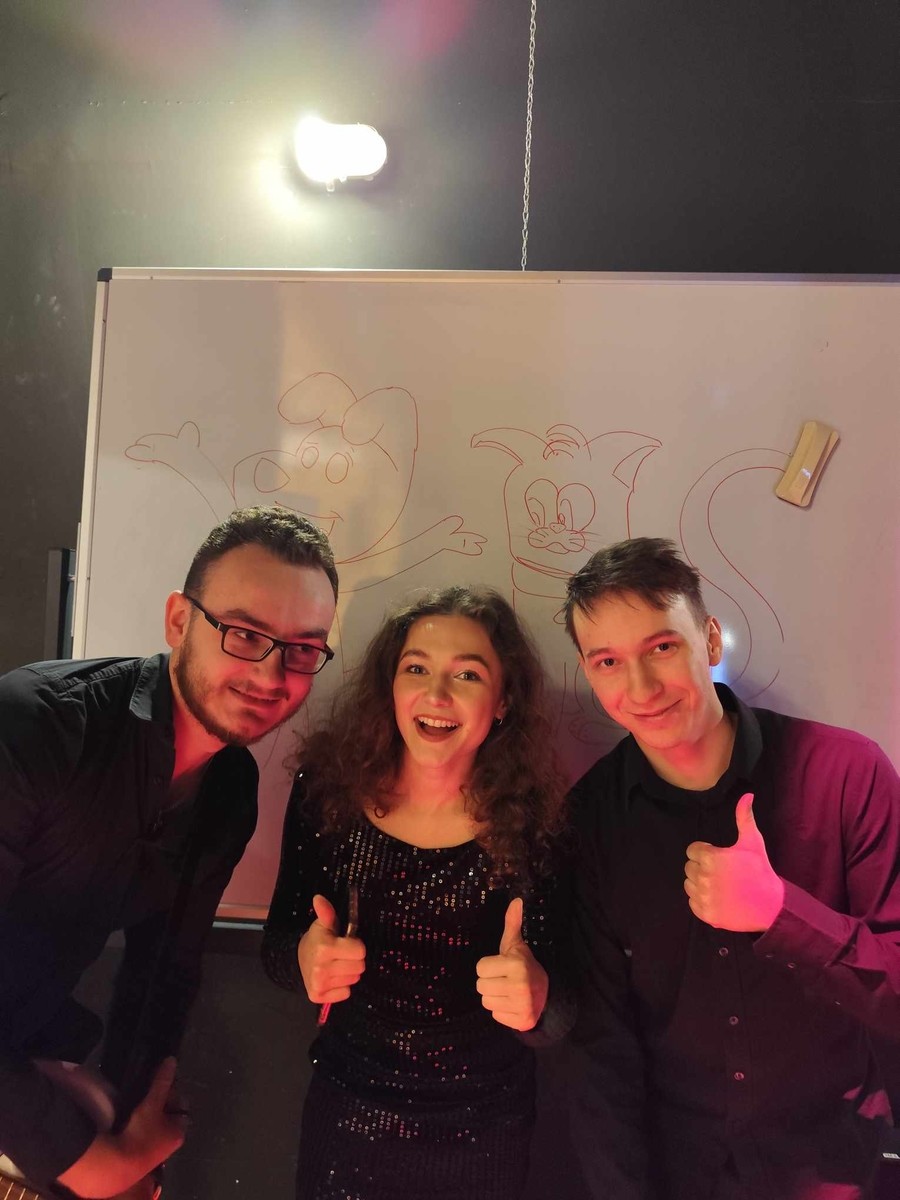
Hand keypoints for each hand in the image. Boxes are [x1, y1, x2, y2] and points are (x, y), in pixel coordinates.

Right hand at [58, 1058, 185, 1197]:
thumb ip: (162, 1082)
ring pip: (154, 1127)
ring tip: (137, 1104)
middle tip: (147, 1093)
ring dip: (147, 1116)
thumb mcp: (152, 1104)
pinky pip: (142, 1136)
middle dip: (159, 1104)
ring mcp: (155, 1154)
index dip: (172, 1092)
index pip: (180, 1105)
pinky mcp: (139, 1158)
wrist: (117, 1167)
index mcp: (179, 1132)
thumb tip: (172, 1060)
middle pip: (168, 1117)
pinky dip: (138, 1127)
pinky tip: (129, 1120)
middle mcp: (170, 1145)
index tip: (159, 1084)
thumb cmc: (141, 1133)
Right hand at [297, 894, 365, 1004]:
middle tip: (342, 955)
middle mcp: (321, 969)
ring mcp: (319, 985)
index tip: (346, 942)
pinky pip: (346, 993)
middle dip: (354, 959)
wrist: (298, 960)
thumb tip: (319, 898)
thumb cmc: (317, 939)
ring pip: (354, 980)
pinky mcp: (318, 998)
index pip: (360, 951)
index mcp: (325, 949)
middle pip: (360, 967)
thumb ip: (326, 912)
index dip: (356, 945)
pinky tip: (333, 978)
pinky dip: (342, 986)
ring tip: (336, 965)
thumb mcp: (323, 924)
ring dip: (348, 972)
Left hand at [476, 898, 548, 1031]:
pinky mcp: (522, 1021)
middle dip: (490, 982)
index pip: (480, 968)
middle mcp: (519, 985)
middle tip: (505, 979)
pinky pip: (495, 1015)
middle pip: (480, 986)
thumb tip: (516, 900)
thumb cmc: (525, 965)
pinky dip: (502, 1011)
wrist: (548, 993)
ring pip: (486, 1002)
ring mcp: (522, 1005)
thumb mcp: (517, 944)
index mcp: (516, 964)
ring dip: (495, 997)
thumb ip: (512, 923)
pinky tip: (513, 1003)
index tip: (503, 966)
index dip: (489, 966)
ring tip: (508, 991)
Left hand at [684, 793, 784, 931]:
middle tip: (722, 872)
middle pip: (689, 867)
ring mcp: (704, 897)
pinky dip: (701, 901)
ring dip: (700, 884)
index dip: (705, 852)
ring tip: (720, 885)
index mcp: (711, 857)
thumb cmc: (760, 870)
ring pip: (689, 885)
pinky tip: (718, 898)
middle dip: (702, 867)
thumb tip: (747, 795)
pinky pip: (692, 903)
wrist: (770, 905)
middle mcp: (703, 877)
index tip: (720, 858)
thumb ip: (744, 817)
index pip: (692, 851)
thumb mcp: (753, 842)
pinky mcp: (705, 914)